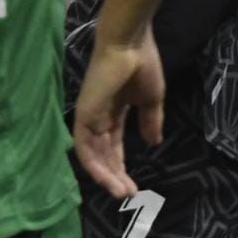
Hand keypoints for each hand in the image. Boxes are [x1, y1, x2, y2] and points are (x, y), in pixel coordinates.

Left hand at [73, 29, 165, 198]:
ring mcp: (89, 114)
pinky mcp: (83, 113)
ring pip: (92, 154)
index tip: (135, 187)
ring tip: (122, 193)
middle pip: (103, 153)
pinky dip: (94, 165)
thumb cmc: (142, 63)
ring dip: (106, 176)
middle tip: (129, 195)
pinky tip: (109, 180)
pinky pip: (84, 146)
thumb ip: (150, 120)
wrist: (130, 43)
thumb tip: (154, 142)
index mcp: (114, 110)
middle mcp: (98, 115)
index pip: (114, 145)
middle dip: (115, 176)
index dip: (122, 166)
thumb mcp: (152, 98)